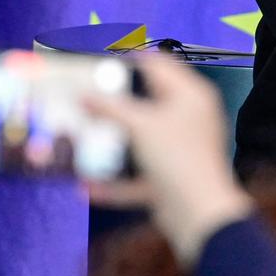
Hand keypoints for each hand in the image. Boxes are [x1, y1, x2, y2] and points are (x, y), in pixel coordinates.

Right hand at [83, 55, 251, 265]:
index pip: (160, 66)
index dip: (129, 62)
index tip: (98, 66)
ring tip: (77, 140)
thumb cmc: (178, 158)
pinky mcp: (169, 179)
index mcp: (191, 96)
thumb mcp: (141, 125)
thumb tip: (84, 94)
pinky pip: (136, 177)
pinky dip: (114, 182)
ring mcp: (179, 151)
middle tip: (82, 102)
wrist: (199, 214)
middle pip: (146, 105)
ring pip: (139, 142)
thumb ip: (110, 108)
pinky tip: (86, 187)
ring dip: (110, 145)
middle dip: (113, 107)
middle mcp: (188, 120)